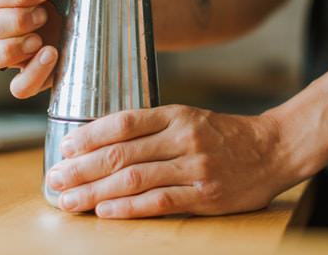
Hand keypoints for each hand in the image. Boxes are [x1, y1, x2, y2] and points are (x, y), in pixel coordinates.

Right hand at [0, 0, 93, 97]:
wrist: (126, 2)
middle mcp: (9, 23)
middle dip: (12, 19)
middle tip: (45, 13)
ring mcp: (23, 51)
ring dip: (8, 47)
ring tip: (40, 40)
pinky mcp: (42, 75)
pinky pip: (18, 88)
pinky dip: (29, 74)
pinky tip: (52, 55)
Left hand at [45, 105, 295, 218]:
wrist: (272, 149)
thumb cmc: (226, 135)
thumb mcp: (192, 119)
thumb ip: (155, 128)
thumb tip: (106, 143)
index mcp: (177, 115)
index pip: (124, 122)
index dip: (90, 135)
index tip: (64, 148)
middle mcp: (184, 137)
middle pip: (122, 153)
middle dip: (82, 168)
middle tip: (54, 179)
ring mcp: (195, 167)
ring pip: (134, 178)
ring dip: (96, 191)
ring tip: (70, 201)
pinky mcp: (205, 195)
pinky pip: (159, 201)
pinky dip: (128, 208)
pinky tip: (105, 212)